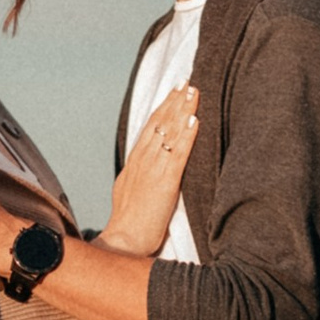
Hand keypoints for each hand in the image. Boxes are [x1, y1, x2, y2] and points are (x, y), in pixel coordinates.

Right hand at [103, 83, 196, 254]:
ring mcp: (153, 169)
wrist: (125, 239)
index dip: (163, 106)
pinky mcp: (165, 182)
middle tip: (187, 80)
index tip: (174, 90)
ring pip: (169, 132)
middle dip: (174, 100)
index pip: (150, 126)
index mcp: (135, 161)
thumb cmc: (130, 220)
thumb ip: (138, 173)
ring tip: (193, 92)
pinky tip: (194, 120)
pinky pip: (178, 153)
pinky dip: (187, 135)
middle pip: (160, 122)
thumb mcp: (129, 189)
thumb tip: (146, 163)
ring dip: (182, 110)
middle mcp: (143, 160)